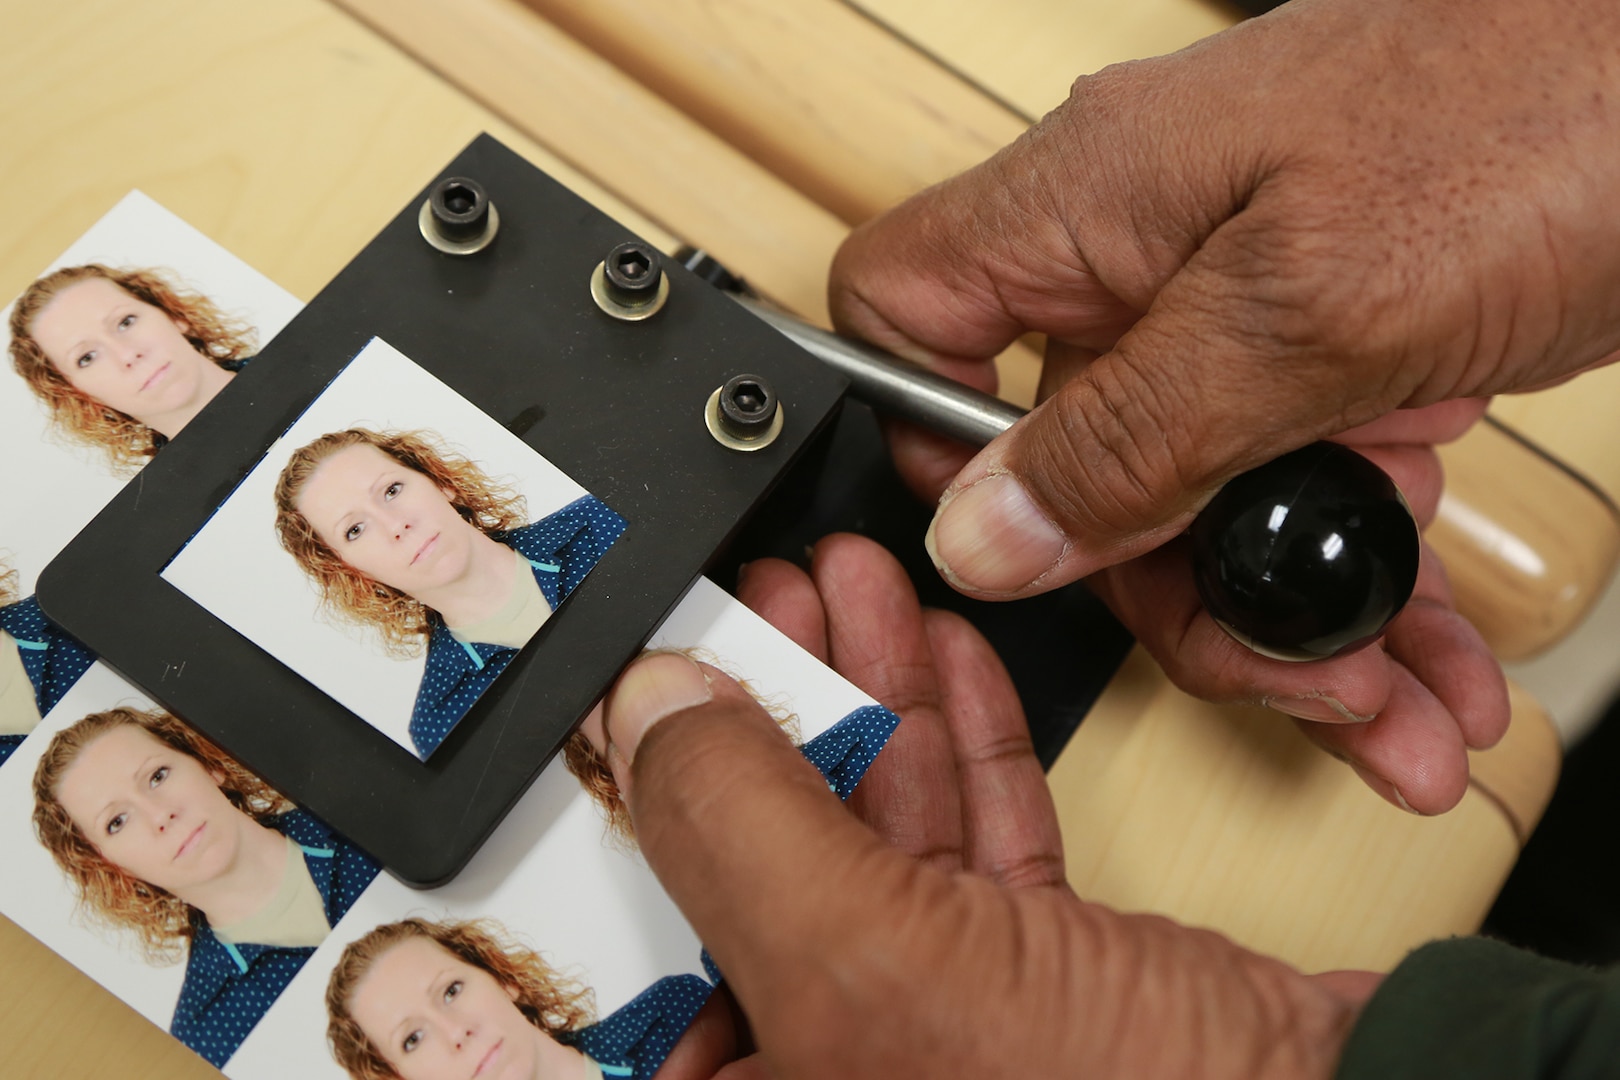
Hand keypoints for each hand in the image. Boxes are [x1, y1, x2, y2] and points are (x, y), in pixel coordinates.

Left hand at [612, 534, 1379, 1079]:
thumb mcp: (877, 967)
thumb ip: (744, 831)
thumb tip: (653, 715)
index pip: (657, 939)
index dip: (653, 794)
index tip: (668, 676)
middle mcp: (853, 1066)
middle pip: (773, 860)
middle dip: (780, 706)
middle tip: (771, 596)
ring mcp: (956, 1023)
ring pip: (884, 831)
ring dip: (875, 698)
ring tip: (852, 587)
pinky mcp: (1045, 976)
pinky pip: (977, 838)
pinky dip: (962, 743)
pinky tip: (944, 657)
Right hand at [829, 0, 1619, 810]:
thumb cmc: (1557, 103)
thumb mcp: (1313, 309)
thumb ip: (1132, 435)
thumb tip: (982, 532)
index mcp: (1093, 203)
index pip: (908, 313)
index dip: (932, 443)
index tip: (1025, 551)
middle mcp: (1152, 248)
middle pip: (1077, 457)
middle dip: (1180, 592)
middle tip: (1288, 667)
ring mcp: (1248, 289)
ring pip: (1201, 488)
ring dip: (1291, 609)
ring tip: (1389, 695)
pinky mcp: (1341, 328)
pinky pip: (1304, 472)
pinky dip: (1362, 563)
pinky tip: (1429, 635)